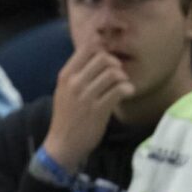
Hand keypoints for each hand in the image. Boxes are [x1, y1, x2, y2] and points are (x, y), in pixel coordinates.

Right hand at [40, 47, 133, 173]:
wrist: (63, 143)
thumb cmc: (66, 116)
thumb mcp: (64, 91)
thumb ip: (77, 74)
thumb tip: (97, 56)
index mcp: (65, 75)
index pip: (86, 49)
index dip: (102, 49)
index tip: (108, 59)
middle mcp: (75, 83)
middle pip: (103, 58)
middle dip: (115, 64)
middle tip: (118, 74)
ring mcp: (86, 96)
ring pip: (113, 73)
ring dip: (123, 77)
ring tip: (122, 85)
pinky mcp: (99, 109)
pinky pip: (119, 90)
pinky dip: (127, 89)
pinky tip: (127, 93)